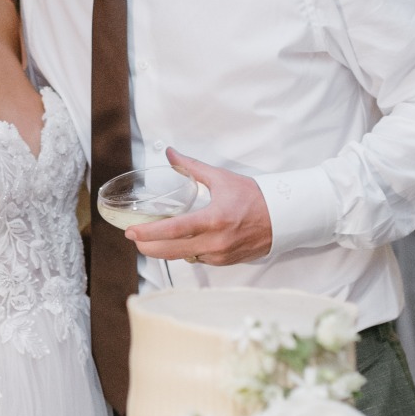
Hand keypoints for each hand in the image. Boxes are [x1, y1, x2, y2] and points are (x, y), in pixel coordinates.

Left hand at [126, 148, 272, 264]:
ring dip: (165, 251)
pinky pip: (198, 259)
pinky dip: (185, 252)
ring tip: (150, 241)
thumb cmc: (253, 196)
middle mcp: (216, 242)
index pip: (173, 230)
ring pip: (183, 257)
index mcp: (214, 220)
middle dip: (148, 247)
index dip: (149, 232)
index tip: (132, 232)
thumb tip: (170, 153)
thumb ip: (192, 167)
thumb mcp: (222, 178)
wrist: (283, 217)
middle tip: (135, 239)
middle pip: (171, 251)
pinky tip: (179, 244)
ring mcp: (220, 255)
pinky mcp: (225, 262)